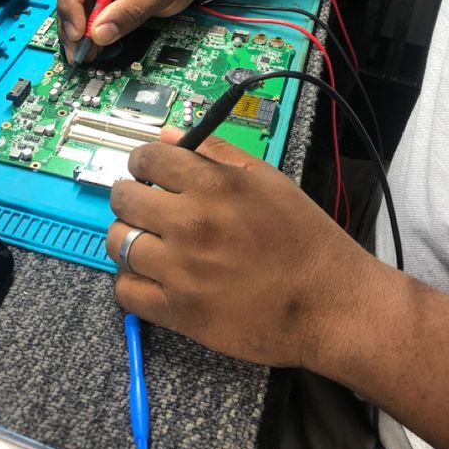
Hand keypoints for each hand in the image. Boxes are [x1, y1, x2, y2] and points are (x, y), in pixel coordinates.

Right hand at [56, 0, 209, 59]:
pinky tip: (91, 45)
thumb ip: (129, 12)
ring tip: (84, 54)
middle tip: (78, 53)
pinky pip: (87, 7)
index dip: (71, 6)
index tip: (79, 34)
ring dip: (77, 30)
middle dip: (71, 24)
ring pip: (75, 2)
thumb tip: (99, 35)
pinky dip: (88, 27)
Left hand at [106, 128, 369, 368]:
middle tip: (145, 204)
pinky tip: (151, 275)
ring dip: (127, 236)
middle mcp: (190, 224)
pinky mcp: (179, 313)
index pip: (147, 159)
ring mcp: (181, 271)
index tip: (147, 171)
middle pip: (124, 199)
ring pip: (118, 243)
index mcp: (213, 186)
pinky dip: (132, 281)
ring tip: (148, 239)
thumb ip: (215, 153)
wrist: (330, 304)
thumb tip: (168, 135)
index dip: (142, 162)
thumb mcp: (268, 179)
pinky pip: (126, 291)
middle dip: (130, 195)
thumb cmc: (304, 239)